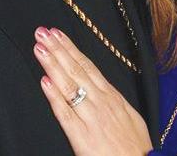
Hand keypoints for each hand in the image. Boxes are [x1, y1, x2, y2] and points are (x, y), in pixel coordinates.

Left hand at [33, 27, 152, 155]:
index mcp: (111, 95)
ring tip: (40, 48)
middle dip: (58, 49)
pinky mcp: (82, 137)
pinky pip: (65, 113)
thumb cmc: (136, 147)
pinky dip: (54, 96)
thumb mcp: (130, 116)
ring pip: (69, 85)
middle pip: (76, 69)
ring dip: (53, 64)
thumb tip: (102, 87)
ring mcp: (91, 117)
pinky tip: (44, 81)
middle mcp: (101, 101)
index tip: (58, 34)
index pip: (87, 65)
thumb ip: (113, 100)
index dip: (71, 49)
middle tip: (42, 32)